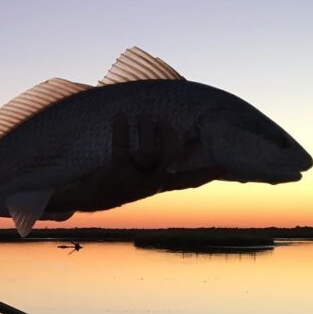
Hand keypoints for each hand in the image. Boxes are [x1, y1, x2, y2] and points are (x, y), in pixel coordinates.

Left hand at [47, 113, 223, 212]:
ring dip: (148, 130)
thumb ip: (160, 159)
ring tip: (144, 116)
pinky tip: (120, 116)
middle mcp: (150, 183)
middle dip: (172, 138)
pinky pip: (121, 149)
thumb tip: (180, 133)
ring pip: (149, 154)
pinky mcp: (115, 173)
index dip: (207, 173)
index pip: (189, 181)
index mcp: (161, 183)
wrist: (88, 197)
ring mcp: (133, 179)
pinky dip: (121, 129)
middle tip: (166, 121)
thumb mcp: (142, 172)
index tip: (225, 165)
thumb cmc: (119, 178)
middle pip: (171, 160)